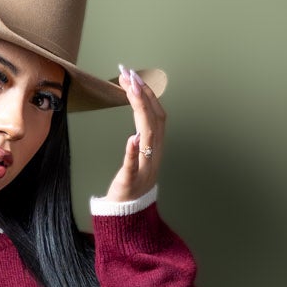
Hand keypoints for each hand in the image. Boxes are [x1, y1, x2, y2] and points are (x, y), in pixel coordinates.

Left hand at [102, 63, 164, 203]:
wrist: (129, 210)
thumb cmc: (133, 179)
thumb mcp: (141, 152)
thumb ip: (141, 130)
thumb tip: (138, 102)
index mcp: (156, 146)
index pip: (157, 114)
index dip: (149, 94)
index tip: (136, 76)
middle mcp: (154, 154)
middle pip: (154, 120)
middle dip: (144, 95)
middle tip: (131, 76)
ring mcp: (145, 168)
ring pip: (148, 137)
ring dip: (140, 112)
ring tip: (131, 91)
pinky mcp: (131, 181)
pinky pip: (134, 166)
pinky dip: (133, 152)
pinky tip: (131, 138)